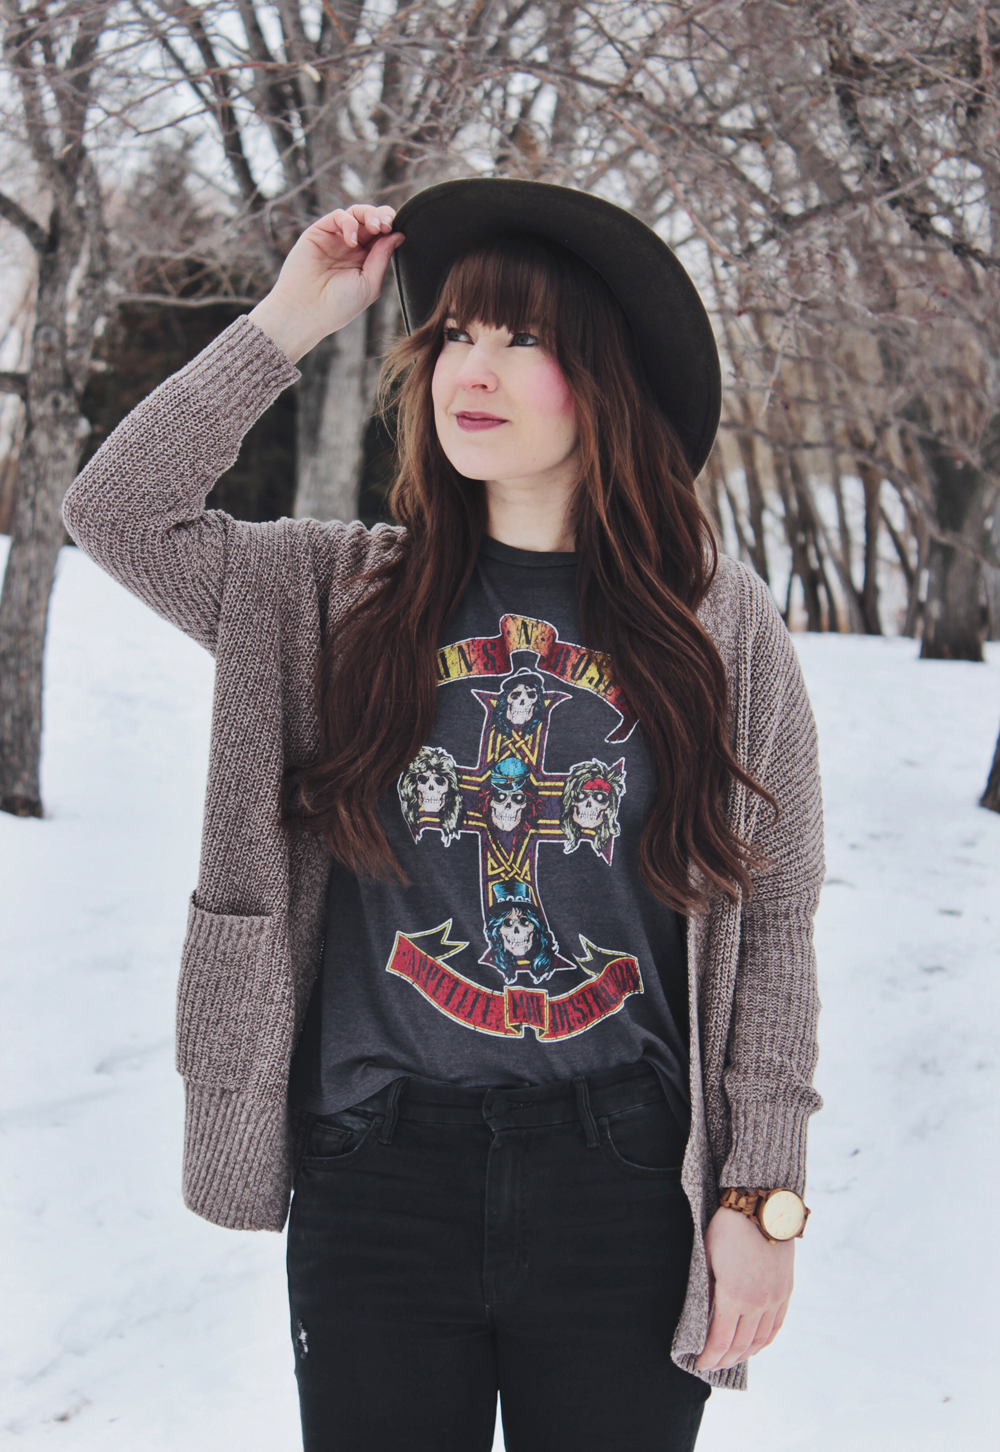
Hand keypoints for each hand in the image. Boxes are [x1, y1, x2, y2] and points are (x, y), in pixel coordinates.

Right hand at [249, 204, 403, 362]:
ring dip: (369, 214)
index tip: (397, 231)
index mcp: (365, 261)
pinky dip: (349, 222)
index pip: (382, 237)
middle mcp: (350, 248)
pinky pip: (338, 216)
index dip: (391, 228)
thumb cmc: (338, 305)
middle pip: (371, 221)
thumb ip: (382, 257)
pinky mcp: (319, 232)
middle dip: (383, 217)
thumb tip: (398, 234)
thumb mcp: (369, 283)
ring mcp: (335, 239)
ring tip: (375, 227)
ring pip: (356, 214)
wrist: (306, 311)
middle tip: (386, 225)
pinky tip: (351, 241)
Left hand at [693, 1206, 793, 1370]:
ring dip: (745, 1354)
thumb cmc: (728, 1228)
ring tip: (732, 1359)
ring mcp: (775, 1298)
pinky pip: (776, 1325)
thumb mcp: (708, 1258)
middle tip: (713, 1365)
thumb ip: (708, 1291)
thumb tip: (703, 1317)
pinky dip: (765, 1341)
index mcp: (734, 1295)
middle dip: (725, 1359)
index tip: (700, 1363)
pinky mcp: (786, 1291)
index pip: (721, 1339)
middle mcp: (758, 1302)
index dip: (710, 1356)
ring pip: (761, 1339)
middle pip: (741, 1345)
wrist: (762, 1207)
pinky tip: (756, 1345)